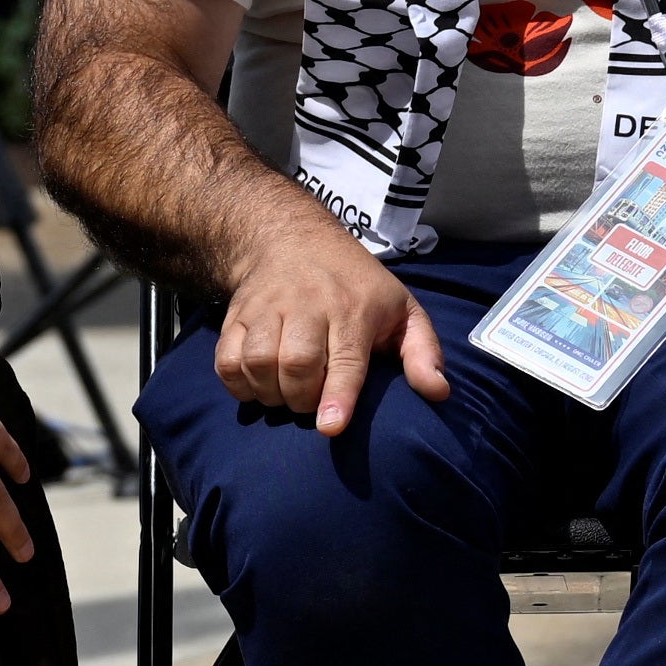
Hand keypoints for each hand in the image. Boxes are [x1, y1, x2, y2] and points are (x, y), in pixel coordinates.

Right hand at [210, 229, 448, 438]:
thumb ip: (423, 351)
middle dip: (302, 398)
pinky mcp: (237, 316)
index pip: (346, 357)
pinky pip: (227, 360)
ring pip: (258, 362)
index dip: (337, 395)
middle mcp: (308, 305)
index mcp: (354, 308)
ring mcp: (268, 308)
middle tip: (311, 405)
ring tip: (285, 396)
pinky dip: (238, 384)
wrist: (292, 238)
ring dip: (270, 393)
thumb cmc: (356, 285)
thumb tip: (438, 392)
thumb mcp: (402, 308)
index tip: (330, 427)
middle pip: (297, 363)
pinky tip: (256, 387)